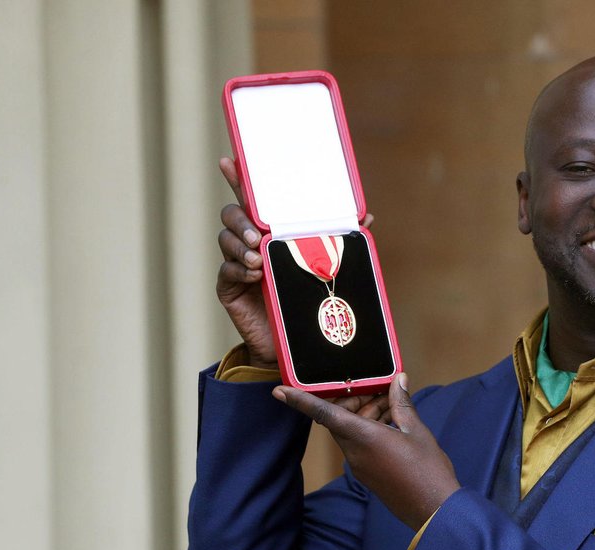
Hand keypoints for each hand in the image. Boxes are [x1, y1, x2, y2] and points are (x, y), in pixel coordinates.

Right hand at [215, 157, 375, 370]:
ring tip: (259, 259)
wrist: (296, 342)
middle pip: (233, 215)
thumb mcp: (327, 266)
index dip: (239, 179)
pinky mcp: (229, 287)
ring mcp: (237, 263)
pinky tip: (255, 275)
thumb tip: (367, 216)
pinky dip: (240, 270)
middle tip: (258, 236)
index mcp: (271, 231)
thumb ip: (341, 240)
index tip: (229, 161)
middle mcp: (250, 242)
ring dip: (241, 246)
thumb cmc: (310, 299)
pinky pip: (227, 271)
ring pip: (226, 240)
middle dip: (241, 220)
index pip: (253, 199)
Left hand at [273, 374, 459, 529]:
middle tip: (380, 390)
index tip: (278, 391)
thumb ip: (402, 404)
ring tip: (394, 405)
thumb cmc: (427, 469)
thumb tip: (398, 380)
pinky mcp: (366, 473)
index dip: (300, 401)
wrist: (433, 510)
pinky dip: (370, 429)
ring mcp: (359, 464)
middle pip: (340, 418)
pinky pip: (359, 444)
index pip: (323, 414)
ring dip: (366, 413)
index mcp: (363, 437)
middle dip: (355, 399)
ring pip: (350, 430)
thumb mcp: (417, 431)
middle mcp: (354, 451)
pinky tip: (393, 423)